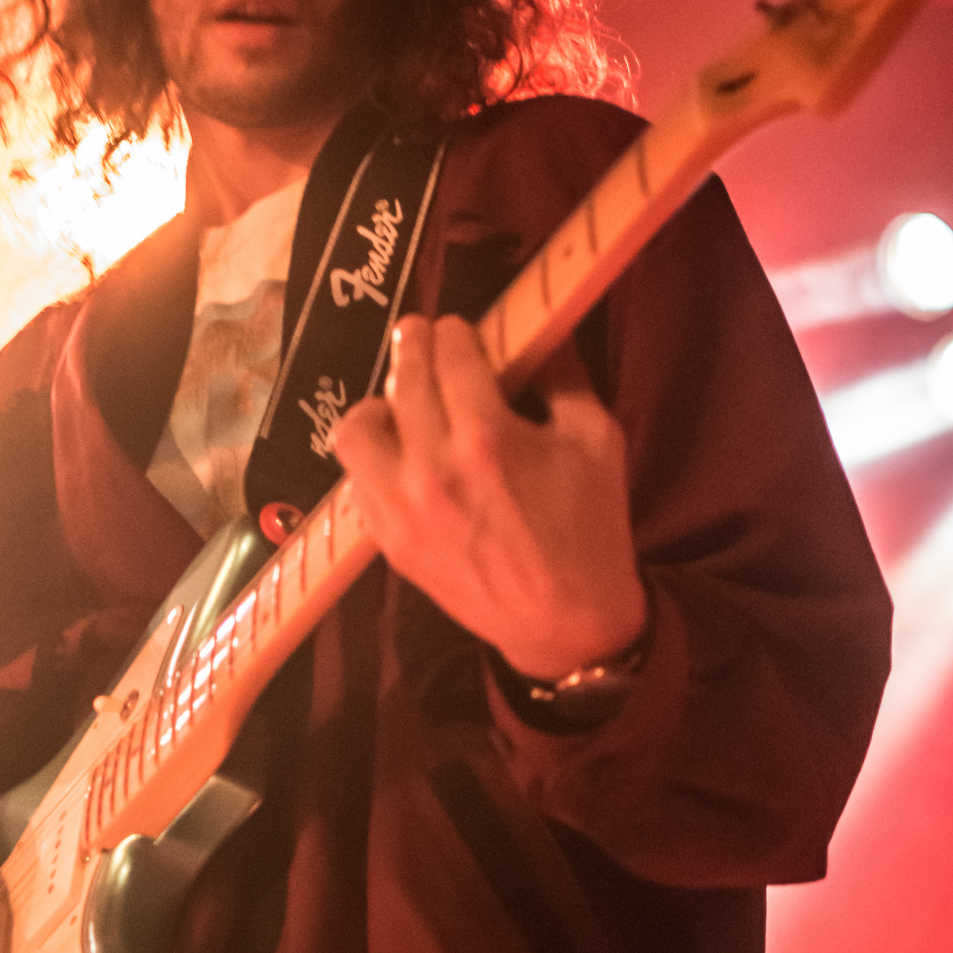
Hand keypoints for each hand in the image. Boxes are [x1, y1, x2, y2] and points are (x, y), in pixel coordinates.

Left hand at [331, 314, 647, 680]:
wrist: (567, 624)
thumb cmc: (590, 530)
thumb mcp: (596, 441)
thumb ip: (562, 376)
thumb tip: (538, 329)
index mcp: (487, 438)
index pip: (451, 355)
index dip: (454, 331)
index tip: (458, 329)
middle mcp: (432, 468)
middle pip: (403, 380)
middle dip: (415, 346)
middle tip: (423, 337)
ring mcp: (401, 509)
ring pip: (355, 430)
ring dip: (378, 405)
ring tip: (401, 405)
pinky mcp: (389, 542)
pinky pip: (357, 482)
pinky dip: (375, 460)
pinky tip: (402, 456)